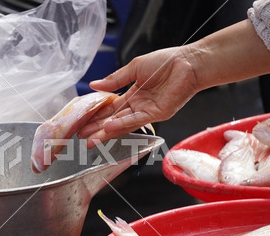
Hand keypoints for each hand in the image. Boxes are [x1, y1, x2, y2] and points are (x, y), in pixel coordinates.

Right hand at [78, 46, 198, 147]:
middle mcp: (138, 106)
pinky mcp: (157, 113)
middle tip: (81, 137)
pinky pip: (136, 120)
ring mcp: (147, 112)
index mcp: (133, 95)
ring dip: (106, 132)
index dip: (96, 116)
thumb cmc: (165, 62)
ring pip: (123, 124)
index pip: (110, 109)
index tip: (82, 123)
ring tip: (91, 139)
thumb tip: (93, 85)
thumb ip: (114, 80)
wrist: (188, 62)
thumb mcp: (134, 68)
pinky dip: (122, 124)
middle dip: (97, 129)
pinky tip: (109, 128)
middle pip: (114, 120)